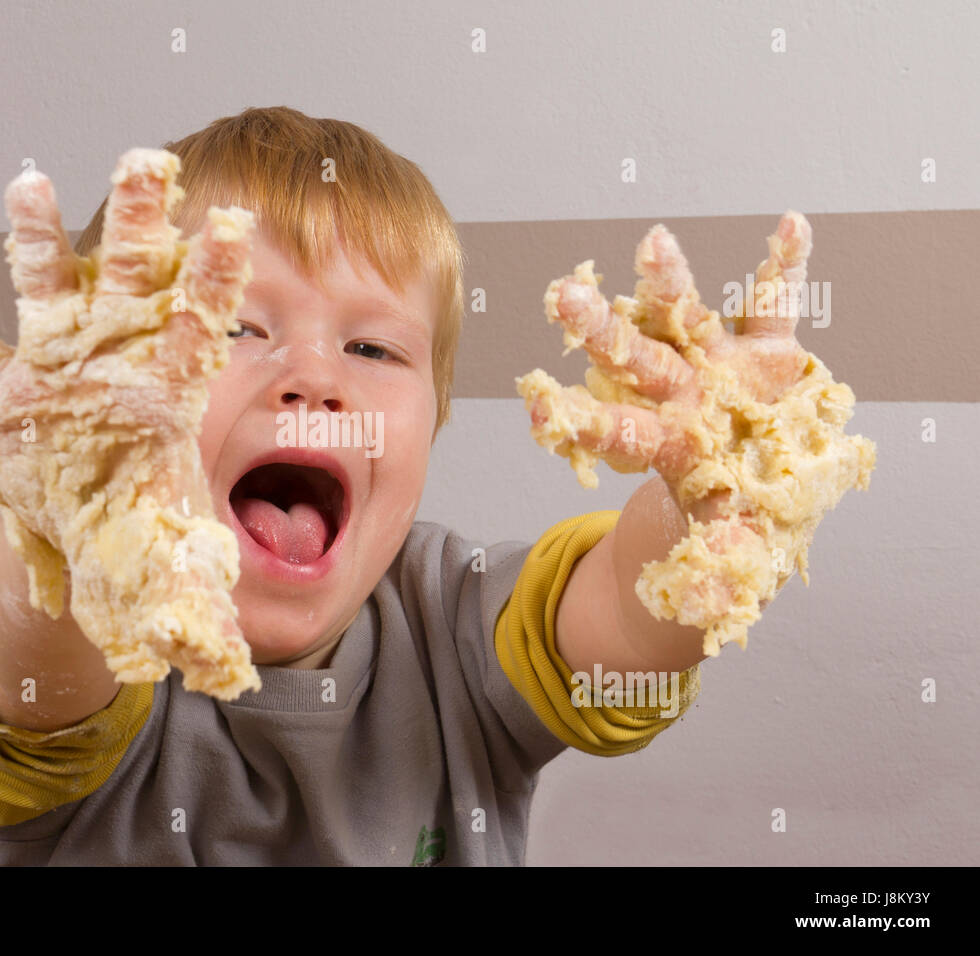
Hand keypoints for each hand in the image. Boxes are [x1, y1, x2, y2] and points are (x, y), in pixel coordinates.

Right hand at [0, 149, 261, 697]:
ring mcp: (60, 376)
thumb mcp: (173, 574)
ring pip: (50, 297)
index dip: (215, 282)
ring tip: (26, 181)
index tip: (232, 222)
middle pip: (130, 289)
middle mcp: (116, 372)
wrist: (93, 538)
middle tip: (144, 161)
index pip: (201, 333)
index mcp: (168, 405)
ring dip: (39, 244)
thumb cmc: (144, 536)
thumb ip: (201, 615)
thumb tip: (224, 673)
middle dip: (136, 228)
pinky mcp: (7, 397)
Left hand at [517, 212, 875, 653]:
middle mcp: (681, 397)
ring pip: (689, 321)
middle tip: (560, 295)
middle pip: (635, 362)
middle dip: (601, 330)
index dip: (581, 422)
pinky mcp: (767, 353)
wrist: (755, 483)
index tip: (539, 409)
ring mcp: (720, 369)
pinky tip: (791, 224)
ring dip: (671, 283)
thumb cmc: (725, 516)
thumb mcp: (719, 555)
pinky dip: (784, 268)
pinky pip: (776, 307)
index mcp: (664, 445)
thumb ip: (711, 571)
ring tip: (653, 240)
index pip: (616, 431)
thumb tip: (704, 605)